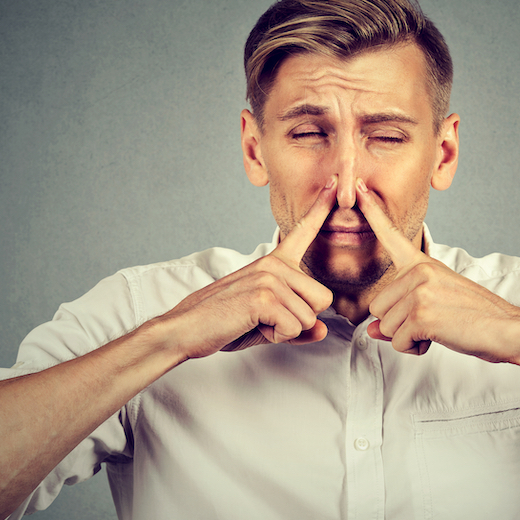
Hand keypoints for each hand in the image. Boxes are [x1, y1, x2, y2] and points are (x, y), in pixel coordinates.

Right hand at [160, 178, 336, 358]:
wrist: (185, 328)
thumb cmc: (223, 322)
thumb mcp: (267, 324)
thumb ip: (297, 326)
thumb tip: (323, 331)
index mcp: (274, 262)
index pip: (304, 230)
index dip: (321, 208)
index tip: (333, 182)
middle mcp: (274, 263)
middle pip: (323, 299)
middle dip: (300, 320)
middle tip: (267, 319)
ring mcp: (269, 277)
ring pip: (310, 317)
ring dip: (286, 331)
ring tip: (256, 321)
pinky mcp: (263, 296)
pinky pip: (294, 328)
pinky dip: (278, 337)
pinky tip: (253, 325)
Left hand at [357, 179, 519, 361]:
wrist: (507, 328)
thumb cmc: (475, 316)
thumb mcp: (436, 304)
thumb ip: (401, 311)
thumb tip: (372, 330)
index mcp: (422, 263)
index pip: (391, 235)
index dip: (372, 212)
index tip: (359, 187)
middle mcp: (418, 272)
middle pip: (378, 307)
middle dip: (397, 324)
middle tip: (430, 322)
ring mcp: (419, 291)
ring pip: (385, 326)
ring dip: (407, 337)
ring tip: (437, 329)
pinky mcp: (421, 314)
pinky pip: (398, 341)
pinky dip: (414, 348)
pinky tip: (436, 338)